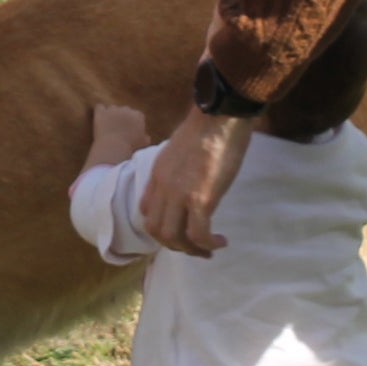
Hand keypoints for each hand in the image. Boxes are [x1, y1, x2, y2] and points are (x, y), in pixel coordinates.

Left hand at [86, 103, 149, 168]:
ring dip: (111, 114)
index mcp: (138, 115)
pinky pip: (100, 107)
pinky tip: (99, 118)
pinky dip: (99, 112)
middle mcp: (127, 109)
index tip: (130, 130)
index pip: (137, 115)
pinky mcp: (101, 112)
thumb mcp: (142, 144)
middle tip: (118, 128)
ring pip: (112, 108)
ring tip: (108, 125)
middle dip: (122, 117)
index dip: (133, 122)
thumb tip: (147, 137)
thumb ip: (145, 138)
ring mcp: (113, 109)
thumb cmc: (130, 147)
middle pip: (125, 110)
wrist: (114, 147)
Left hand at [138, 108, 253, 257]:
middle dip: (175, 244)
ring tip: (208, 249)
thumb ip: (177, 168)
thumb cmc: (206, 127)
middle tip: (194, 245)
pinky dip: (208, 244)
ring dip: (191, 250)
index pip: (146, 209)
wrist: (219, 116)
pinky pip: (198, 234)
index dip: (161, 224)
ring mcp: (180, 195)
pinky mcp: (202, 199)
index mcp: (157, 174)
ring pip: (174, 238)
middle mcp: (164, 188)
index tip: (179, 227)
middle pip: (156, 230)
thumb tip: (188, 180)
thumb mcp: (178, 149)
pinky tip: (220, 241)